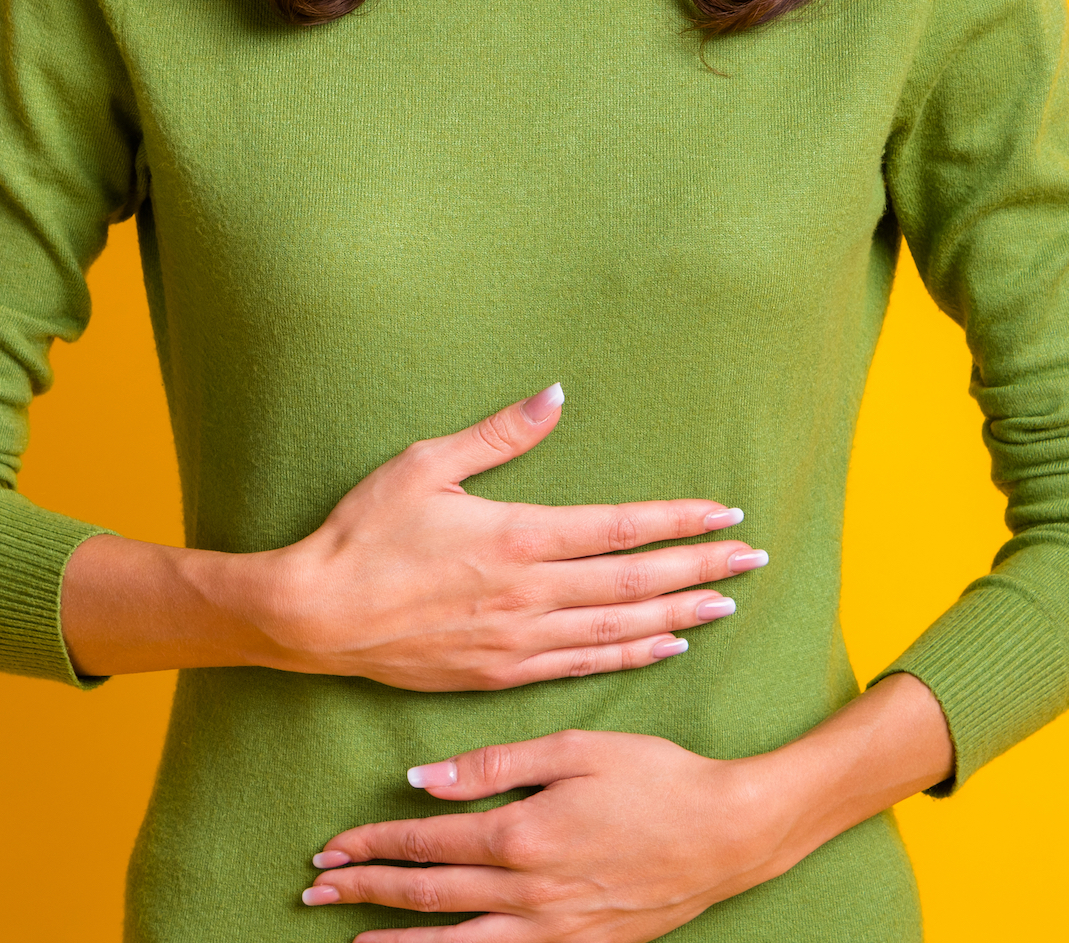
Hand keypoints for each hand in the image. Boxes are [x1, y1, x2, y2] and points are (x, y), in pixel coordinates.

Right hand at [246, 384, 771, 690]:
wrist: (315, 616)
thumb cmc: (364, 532)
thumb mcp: (426, 464)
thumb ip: (499, 434)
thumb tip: (555, 394)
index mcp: (516, 535)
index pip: (620, 529)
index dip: (678, 523)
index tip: (725, 516)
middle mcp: (529, 592)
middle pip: (634, 582)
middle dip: (699, 569)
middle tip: (754, 561)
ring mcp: (517, 639)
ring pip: (618, 629)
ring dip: (677, 615)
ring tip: (726, 605)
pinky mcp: (500, 674)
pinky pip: (583, 665)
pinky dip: (630, 656)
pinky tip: (663, 646)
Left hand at [297, 728, 790, 940]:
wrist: (728, 835)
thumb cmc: (657, 779)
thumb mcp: (577, 749)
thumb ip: (495, 766)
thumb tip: (424, 781)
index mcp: (522, 835)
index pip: (426, 844)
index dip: (372, 845)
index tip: (331, 848)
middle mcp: (528, 894)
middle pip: (427, 896)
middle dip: (366, 892)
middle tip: (317, 892)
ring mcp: (553, 931)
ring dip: (398, 940)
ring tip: (354, 939)